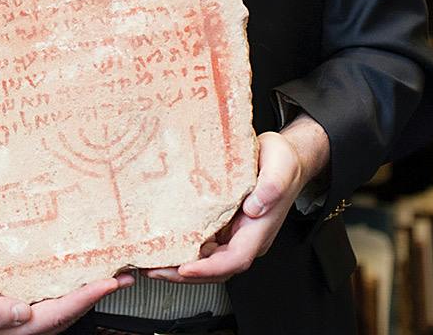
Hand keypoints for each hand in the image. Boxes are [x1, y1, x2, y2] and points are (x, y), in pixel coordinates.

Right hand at [0, 266, 132, 334]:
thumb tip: (22, 312)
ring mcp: (25, 315)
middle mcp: (25, 324)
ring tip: (112, 272)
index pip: (56, 316)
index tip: (105, 283)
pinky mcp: (22, 302)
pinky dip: (71, 286)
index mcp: (14, 329)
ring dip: (88, 291)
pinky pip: (53, 296)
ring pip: (64, 306)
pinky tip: (80, 272)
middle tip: (123, 275)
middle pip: (69, 313)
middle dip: (97, 295)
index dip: (83, 300)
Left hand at [144, 118, 329, 284]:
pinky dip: (182, 250)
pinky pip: (202, 245)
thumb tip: (254, 207)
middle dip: (183, 275)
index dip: (209, 268)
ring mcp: (235, 234)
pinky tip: (162, 246)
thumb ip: (271, 186)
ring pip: (207, 261)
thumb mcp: (280, 165)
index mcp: (260, 229)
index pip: (235, 260)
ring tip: (148, 263)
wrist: (285, 158)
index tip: (185, 269)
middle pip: (215, 268)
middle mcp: (246, 237)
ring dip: (178, 267)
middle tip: (152, 270)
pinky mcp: (224, 225)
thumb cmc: (283, 161)